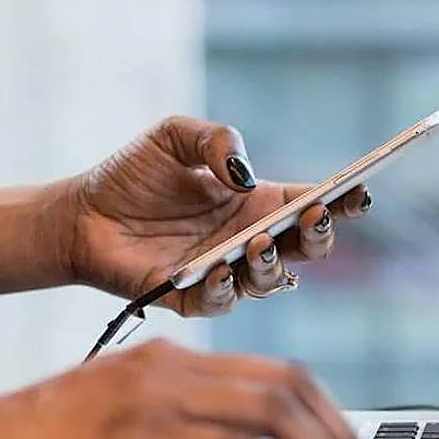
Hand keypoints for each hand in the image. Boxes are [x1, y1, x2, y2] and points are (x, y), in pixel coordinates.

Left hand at [64, 116, 370, 315]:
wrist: (79, 214)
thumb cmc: (132, 175)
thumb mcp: (175, 136)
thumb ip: (217, 140)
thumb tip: (245, 175)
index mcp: (259, 203)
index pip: (314, 204)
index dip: (343, 200)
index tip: (359, 190)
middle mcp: (251, 240)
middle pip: (308, 249)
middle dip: (320, 235)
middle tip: (314, 216)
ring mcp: (226, 272)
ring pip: (273, 281)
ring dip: (273, 264)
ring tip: (258, 242)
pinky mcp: (192, 298)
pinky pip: (222, 302)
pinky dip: (226, 288)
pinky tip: (219, 268)